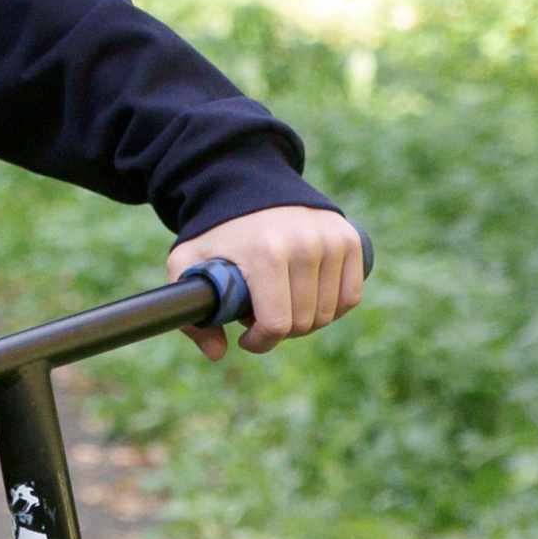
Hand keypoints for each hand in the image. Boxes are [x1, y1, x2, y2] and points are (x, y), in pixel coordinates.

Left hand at [169, 208, 365, 360]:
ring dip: (305, 320)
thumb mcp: (186, 265)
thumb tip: (218, 354)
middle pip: (303, 323)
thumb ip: (191, 313)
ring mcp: (331, 240)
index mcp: (266, 253)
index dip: (261, 342)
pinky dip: (332, 308)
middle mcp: (304, 244)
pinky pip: (350, 296)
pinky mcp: (349, 239)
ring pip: (328, 314)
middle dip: (280, 331)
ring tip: (281, 303)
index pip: (277, 323)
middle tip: (260, 315)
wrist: (247, 185)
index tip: (247, 337)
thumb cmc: (216, 233)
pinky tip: (310, 301)